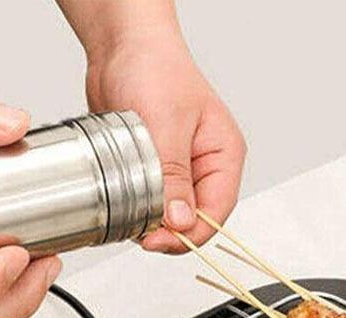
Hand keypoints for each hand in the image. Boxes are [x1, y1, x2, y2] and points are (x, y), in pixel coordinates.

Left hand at [85, 37, 245, 252]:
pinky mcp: (155, 173)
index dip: (188, 235)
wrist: (122, 47)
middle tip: (138, 230)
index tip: (157, 241)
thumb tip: (179, 221)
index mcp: (223, 156)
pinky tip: (123, 204)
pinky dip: (135, 210)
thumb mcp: (166, 125)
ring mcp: (179, 172)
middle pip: (192, 222)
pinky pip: (149, 204)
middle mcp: (204, 168)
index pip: (215, 213)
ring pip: (169, 218)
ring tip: (128, 211)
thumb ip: (174, 177)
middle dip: (166, 232)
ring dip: (148, 222)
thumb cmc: (154, 68)